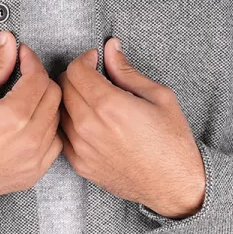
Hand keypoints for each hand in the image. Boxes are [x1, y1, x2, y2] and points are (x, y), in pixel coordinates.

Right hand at [0, 32, 62, 211]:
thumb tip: (8, 42)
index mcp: (12, 117)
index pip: (39, 78)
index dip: (31, 60)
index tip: (22, 54)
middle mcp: (29, 140)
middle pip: (53, 96)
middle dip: (39, 79)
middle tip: (22, 74)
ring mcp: (34, 160)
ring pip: (56, 119)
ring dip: (44, 104)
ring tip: (22, 99)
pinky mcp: (33, 174)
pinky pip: (54, 144)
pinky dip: (46, 130)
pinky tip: (27, 124)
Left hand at [57, 37, 205, 217]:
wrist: (173, 185)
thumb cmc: (171, 141)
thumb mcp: (158, 97)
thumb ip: (127, 71)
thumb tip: (111, 48)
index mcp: (109, 106)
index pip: (75, 71)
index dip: (85, 59)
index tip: (95, 60)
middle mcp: (89, 127)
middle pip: (63, 88)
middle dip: (76, 76)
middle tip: (93, 77)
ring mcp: (81, 148)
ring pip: (59, 111)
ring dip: (70, 99)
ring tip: (91, 99)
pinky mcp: (80, 164)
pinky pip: (62, 135)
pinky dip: (70, 123)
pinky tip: (90, 122)